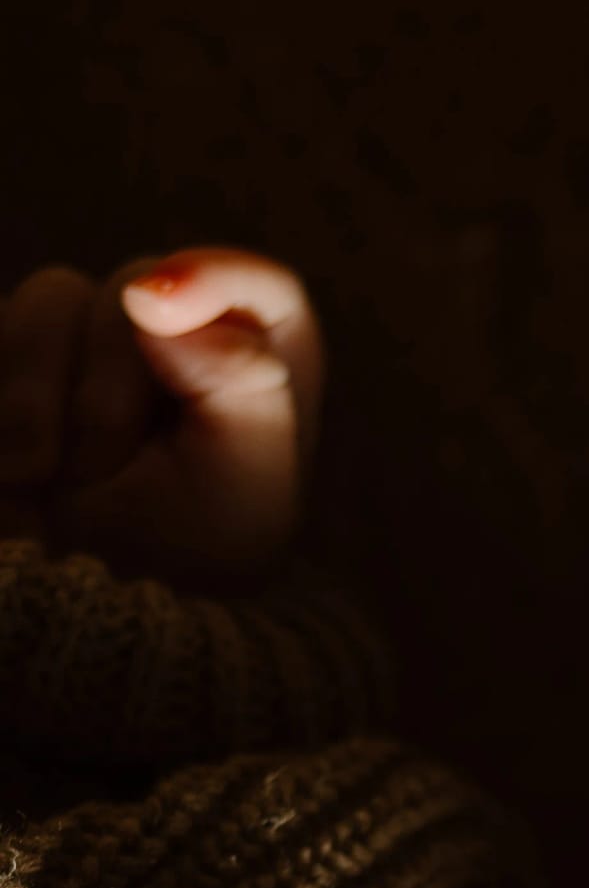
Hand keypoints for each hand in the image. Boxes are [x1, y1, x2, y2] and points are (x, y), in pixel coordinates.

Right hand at [0, 246, 320, 591]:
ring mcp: (94, 333)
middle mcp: (181, 335)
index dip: (215, 280)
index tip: (156, 302)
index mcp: (262, 371)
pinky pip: (1, 330)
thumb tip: (161, 294)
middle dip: (109, 392)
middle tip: (107, 475)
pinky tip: (14, 463)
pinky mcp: (23, 349)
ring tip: (48, 477)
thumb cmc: (181, 553)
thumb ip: (236, 383)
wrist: (82, 608)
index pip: (263, 293)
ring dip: (42, 397)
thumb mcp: (236, 488)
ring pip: (54, 299)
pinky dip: (4, 397)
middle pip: (137, 288)